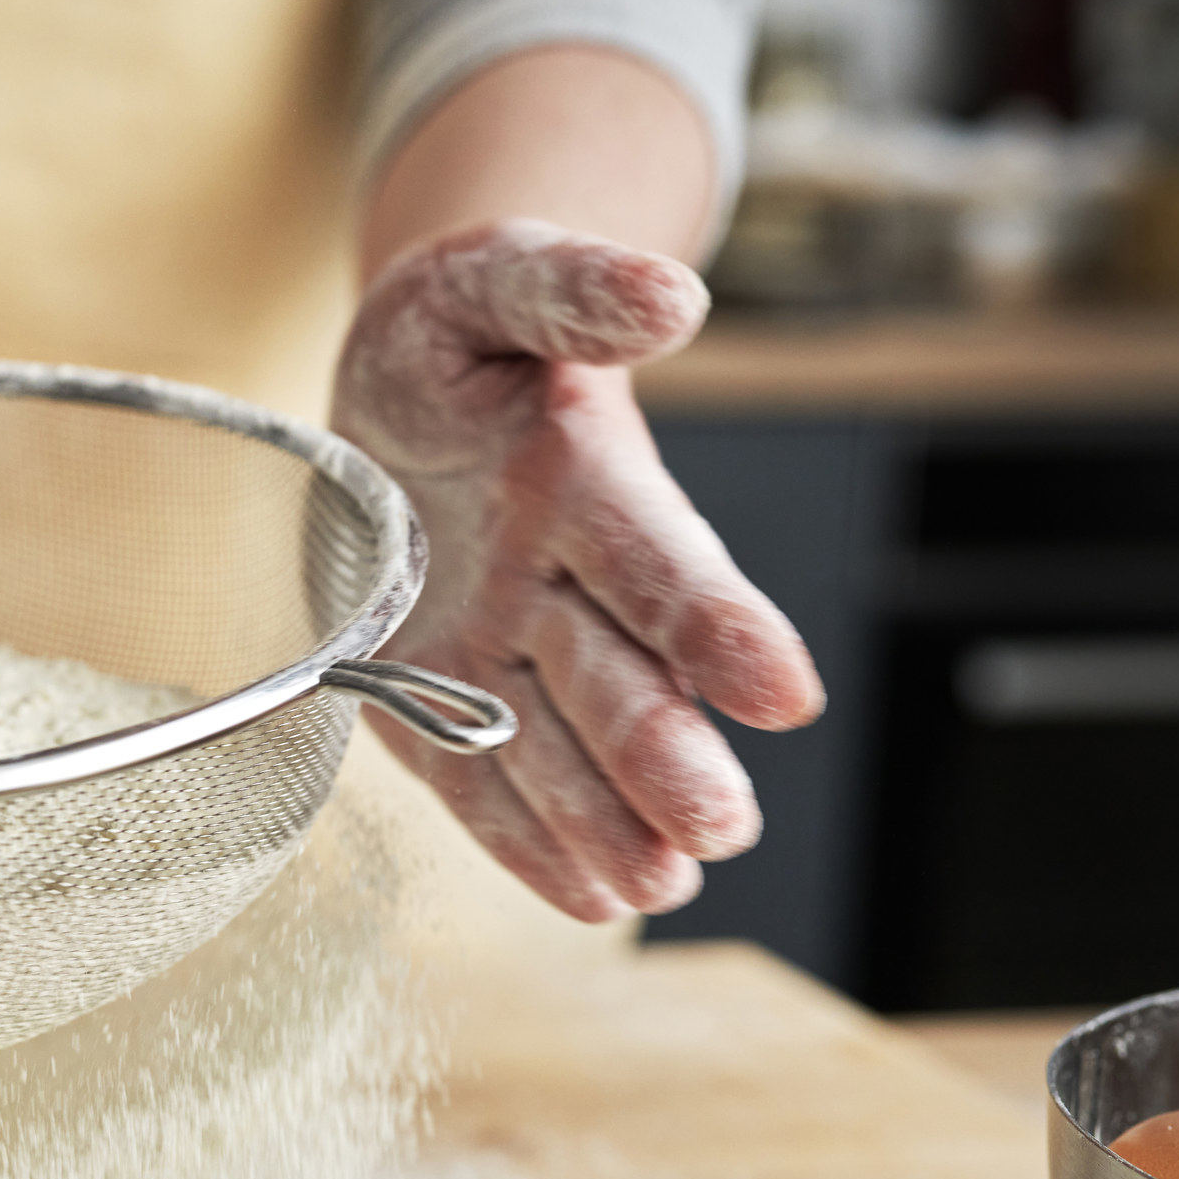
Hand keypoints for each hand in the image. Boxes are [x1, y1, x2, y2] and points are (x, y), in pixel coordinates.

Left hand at [331, 218, 823, 922]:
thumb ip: (572, 290)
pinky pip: (479, 776)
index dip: (718, 627)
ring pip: (563, 746)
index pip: (663, 564)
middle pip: (623, 678)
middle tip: (717, 826)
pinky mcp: (433, 696)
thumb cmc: (453, 330)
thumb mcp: (492, 280)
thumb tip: (668, 296)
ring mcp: (503, 649)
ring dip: (609, 819)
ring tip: (655, 886)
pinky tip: (586, 897)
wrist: (395, 387)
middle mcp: (562, 584)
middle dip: (667, 753)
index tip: (782, 692)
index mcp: (588, 485)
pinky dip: (527, 838)